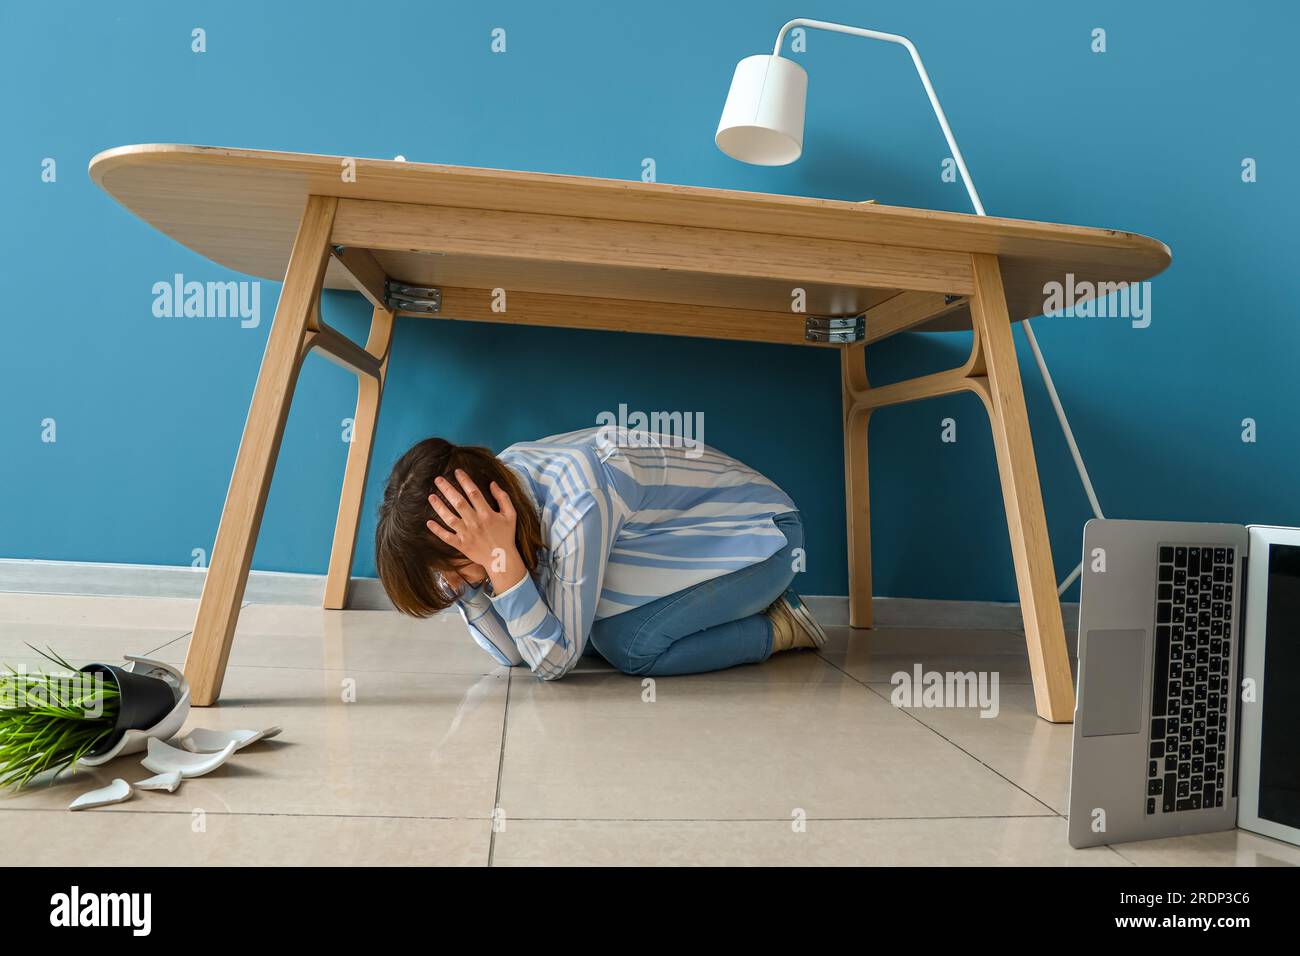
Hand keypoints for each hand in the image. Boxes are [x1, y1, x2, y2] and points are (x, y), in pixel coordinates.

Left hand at [427, 471, 525, 592]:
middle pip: (459, 503)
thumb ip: (503, 498)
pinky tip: (429, 522)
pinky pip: (447, 537)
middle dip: (447, 489)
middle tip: (437, 479)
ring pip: (450, 518)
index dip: (465, 481)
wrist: (502, 559)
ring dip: (439, 507)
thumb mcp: (511, 515)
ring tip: (430, 496)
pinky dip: (437, 530)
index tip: (457, 472)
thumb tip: (493, 483)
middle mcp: (475, 522)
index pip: (474, 493)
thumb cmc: (506, 535)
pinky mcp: (461, 545)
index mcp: (487, 514)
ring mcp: (467, 534)